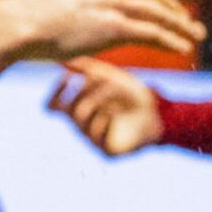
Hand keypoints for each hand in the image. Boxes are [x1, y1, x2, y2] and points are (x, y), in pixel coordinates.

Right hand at [12, 0, 205, 62]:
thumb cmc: (27, 17)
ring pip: (156, 12)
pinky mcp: (112, 25)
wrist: (19, 24)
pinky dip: (170, 40)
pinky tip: (183, 49)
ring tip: (195, 36)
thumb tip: (78, 8)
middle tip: (189, 21)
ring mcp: (110, 1)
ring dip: (179, 25)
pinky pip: (150, 32)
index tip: (165, 0)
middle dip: (173, 7)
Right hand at [48, 57, 164, 154]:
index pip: (52, 106)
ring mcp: (93, 139)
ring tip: (117, 90)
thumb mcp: (112, 76)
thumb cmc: (133, 97)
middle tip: (104, 78)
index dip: (57, 91)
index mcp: (78, 111)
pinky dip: (107, 115)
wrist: (159, 116)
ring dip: (99, 98)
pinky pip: (97, 132)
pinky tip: (120, 110)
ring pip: (83, 118)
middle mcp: (82, 127)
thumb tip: (66, 61)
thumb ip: (90, 68)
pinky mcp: (107, 150)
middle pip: (71, 110)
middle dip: (87, 90)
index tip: (70, 75)